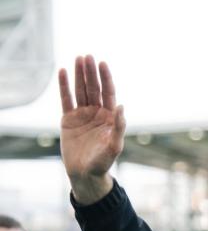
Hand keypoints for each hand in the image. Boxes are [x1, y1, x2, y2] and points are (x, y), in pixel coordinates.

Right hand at [59, 55, 124, 203]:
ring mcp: (82, 115)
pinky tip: (63, 72)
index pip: (108, 93)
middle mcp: (97, 113)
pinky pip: (66, 99)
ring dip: (79, 75)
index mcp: (110, 117)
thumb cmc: (103, 162)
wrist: (86, 174)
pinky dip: (64, 86)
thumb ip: (119, 127)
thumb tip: (121, 106)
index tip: (102, 64)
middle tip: (87, 56)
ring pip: (80, 91)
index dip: (105, 78)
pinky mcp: (69, 120)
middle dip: (91, 73)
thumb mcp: (114, 146)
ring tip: (78, 59)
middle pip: (94, 88)